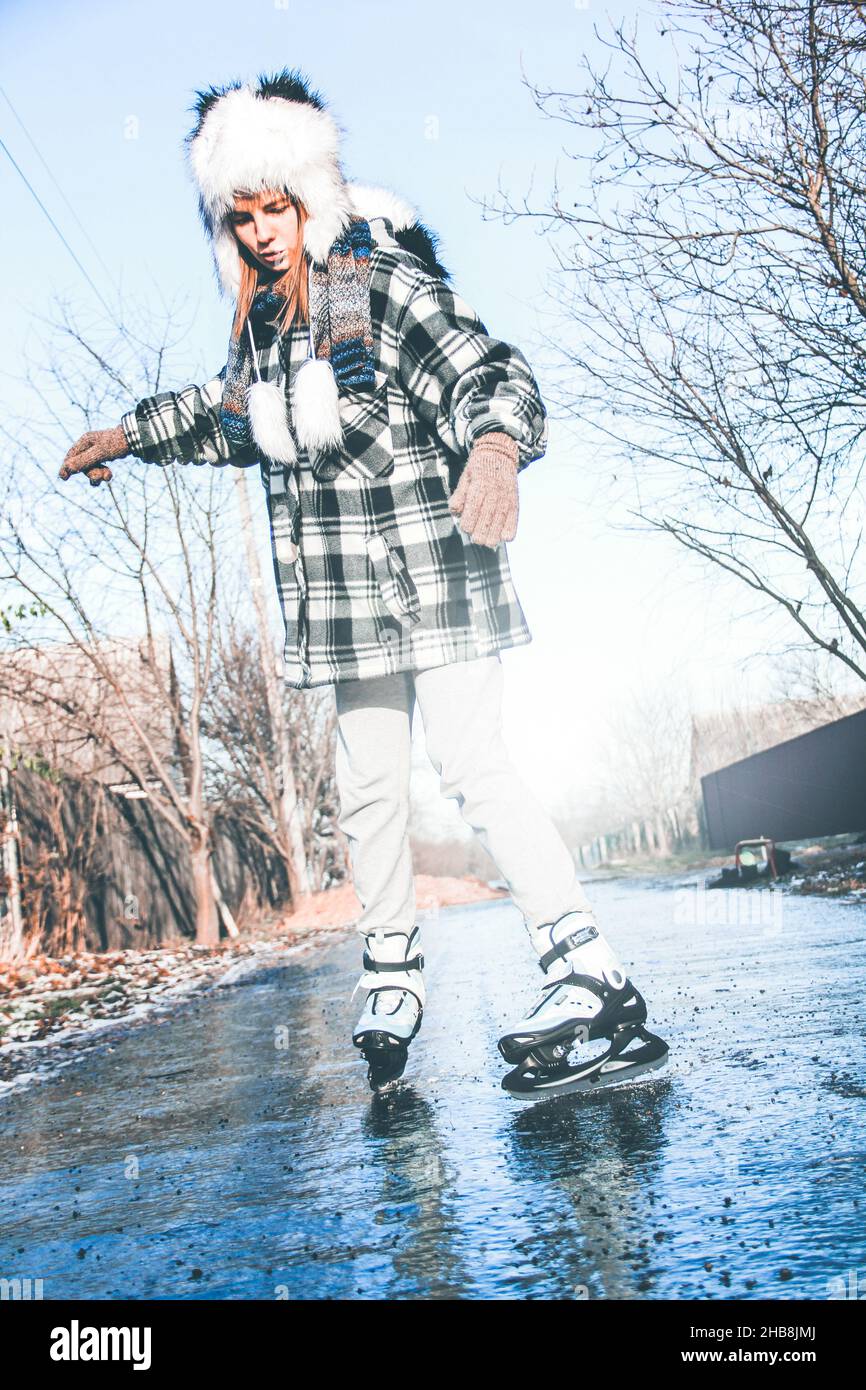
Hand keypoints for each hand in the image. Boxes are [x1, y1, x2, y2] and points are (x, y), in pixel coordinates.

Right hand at [60, 424, 129, 485]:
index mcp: (85, 441)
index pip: (71, 456)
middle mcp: (88, 446)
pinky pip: (98, 469)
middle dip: (91, 473)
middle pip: (82, 465)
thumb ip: (84, 461)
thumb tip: (68, 469)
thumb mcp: (100, 453)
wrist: (135, 440)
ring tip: (109, 476)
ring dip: (98, 475)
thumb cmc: (117, 444)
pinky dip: (103, 474)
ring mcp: (96, 452)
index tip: (63, 478)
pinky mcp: (104, 457)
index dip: (66, 467)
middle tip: (101, 477)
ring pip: (90, 469)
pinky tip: (109, 475)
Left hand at [448, 431, 519, 546]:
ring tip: (486, 536)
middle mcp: (494, 496)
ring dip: (489, 538)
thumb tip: (455, 512)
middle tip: (475, 532)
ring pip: (497, 532)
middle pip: (483, 529)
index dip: (466, 526)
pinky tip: (500, 534)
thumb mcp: (465, 478)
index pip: (470, 519)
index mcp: (479, 489)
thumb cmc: (478, 468)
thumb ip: (459, 496)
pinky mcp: (515, 505)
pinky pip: (512, 529)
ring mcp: (506, 502)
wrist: (500, 454)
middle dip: (476, 535)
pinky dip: (505, 535)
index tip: (466, 523)